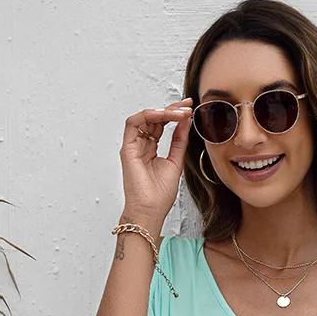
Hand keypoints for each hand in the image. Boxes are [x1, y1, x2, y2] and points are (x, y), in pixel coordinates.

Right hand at [119, 97, 194, 221]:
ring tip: (179, 112)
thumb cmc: (160, 195)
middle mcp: (140, 145)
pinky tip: (163, 115)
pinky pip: (133, 124)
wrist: (151, 210)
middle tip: (187, 105)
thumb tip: (185, 121)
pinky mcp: (127, 148)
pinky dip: (148, 115)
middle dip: (171, 109)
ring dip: (163, 111)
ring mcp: (133, 146)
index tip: (189, 108)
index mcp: (151, 150)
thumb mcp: (176, 162)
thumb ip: (179, 141)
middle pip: (154, 119)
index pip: (161, 125)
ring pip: (145, 118)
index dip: (174, 115)